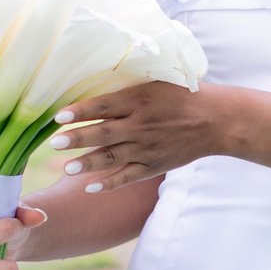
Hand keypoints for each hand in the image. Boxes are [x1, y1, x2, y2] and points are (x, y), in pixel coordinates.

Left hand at [45, 82, 232, 190]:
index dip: (80, 112)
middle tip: (54, 143)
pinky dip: (110, 184)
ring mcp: (147, 148)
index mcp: (139, 101)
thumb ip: (128, 87)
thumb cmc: (184, 95)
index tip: (58, 117)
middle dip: (78, 139)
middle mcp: (141, 125)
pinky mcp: (154, 166)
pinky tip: (90, 187)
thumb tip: (96, 81)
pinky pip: (128, 177)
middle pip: (104, 134)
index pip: (103, 107)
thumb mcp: (156, 82)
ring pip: (112, 158)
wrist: (216, 120)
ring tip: (67, 168)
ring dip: (88, 163)